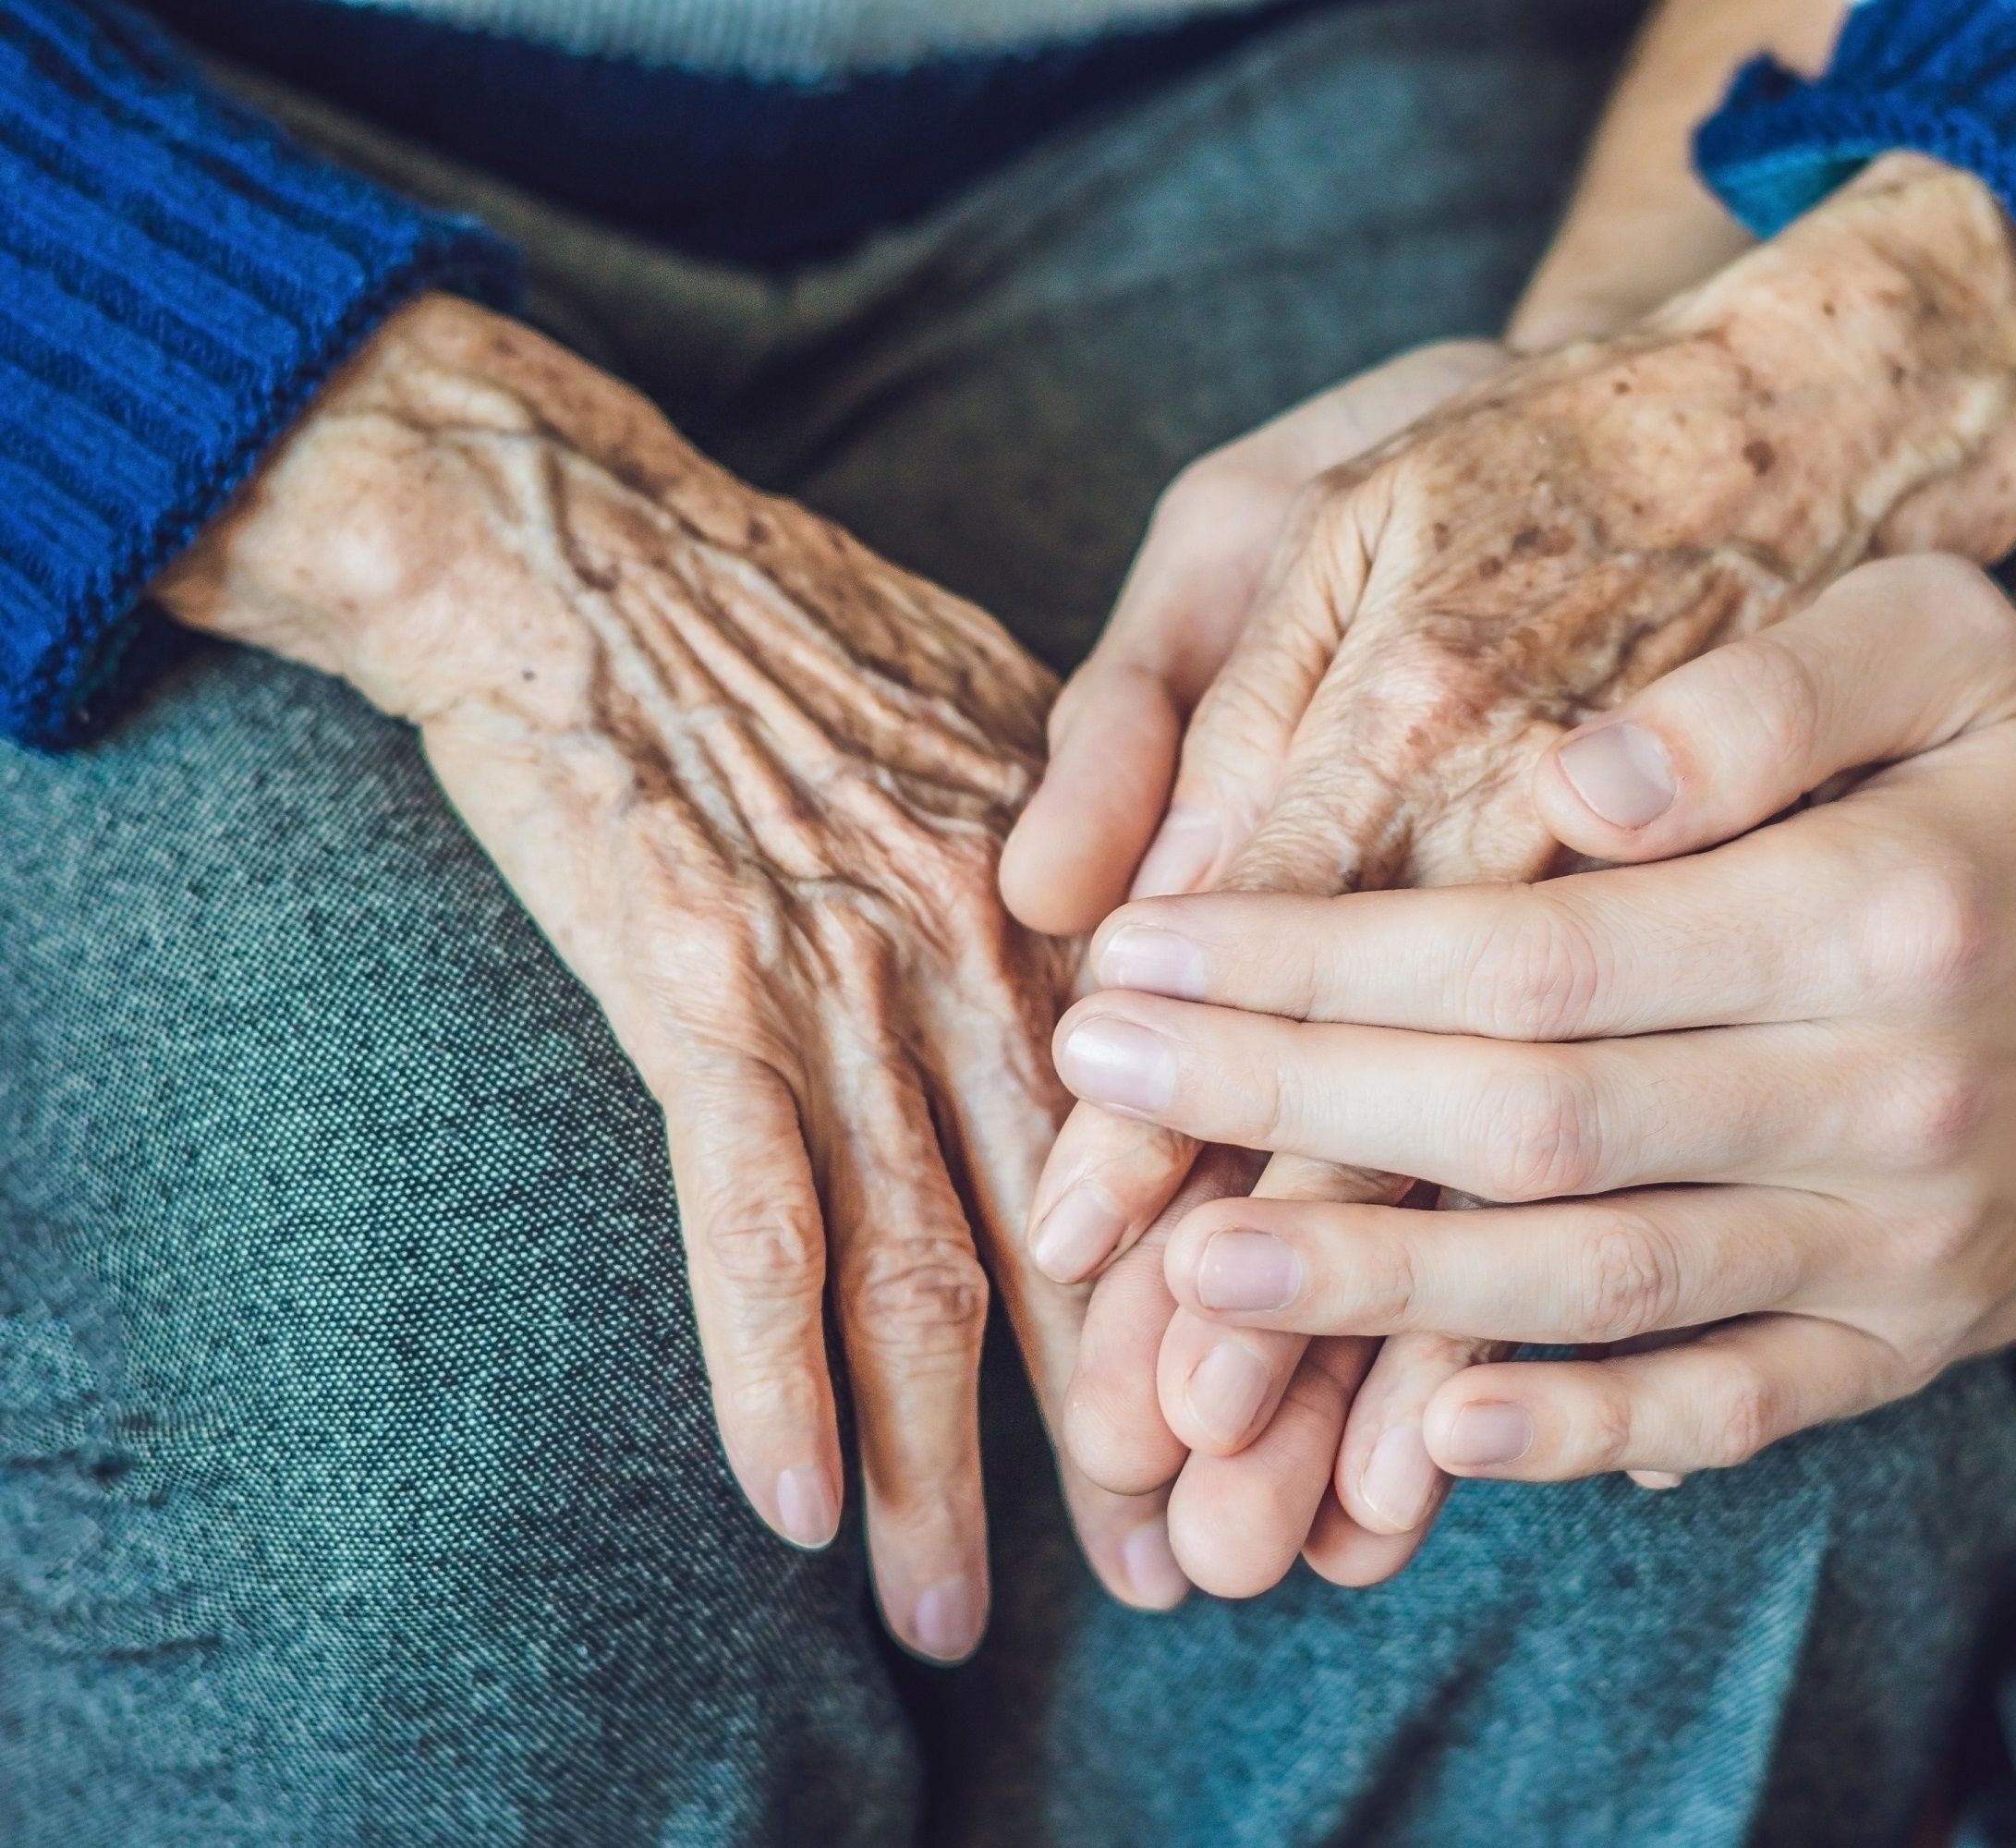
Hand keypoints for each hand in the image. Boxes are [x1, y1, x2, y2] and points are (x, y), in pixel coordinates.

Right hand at [156, 295, 1175, 1657]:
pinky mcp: (702, 989)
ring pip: (931, 1262)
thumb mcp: (1006, 721)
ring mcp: (854, 974)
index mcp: (1092, 891)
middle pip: (1102, 1234)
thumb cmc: (792, 625)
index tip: (1288, 1424)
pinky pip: (751, 1219)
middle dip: (1141, 1420)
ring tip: (971, 1618)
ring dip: (953, 1464)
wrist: (583, 541)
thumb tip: (1167, 984)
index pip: (1205, 1137)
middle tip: (1198, 1570)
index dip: (1249, 1297)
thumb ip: (1099, 868)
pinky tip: (795, 1507)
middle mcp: (1004, 948)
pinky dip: (771, 1376)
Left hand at [1061, 555, 2015, 1483]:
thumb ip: (1752, 693)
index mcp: (1874, 903)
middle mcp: (1887, 1092)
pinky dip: (1576, 1431)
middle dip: (1286, 1111)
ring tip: (1185, 1277)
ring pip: (1598, 1286)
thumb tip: (1561, 785)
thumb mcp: (1945, 639)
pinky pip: (1726, 1409)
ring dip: (1373, 1292)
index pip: (1534, 950)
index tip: (1147, 953)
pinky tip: (1423, 1425)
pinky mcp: (1909, 1342)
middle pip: (1529, 1124)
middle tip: (1100, 1087)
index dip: (1318, 962)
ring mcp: (1901, 1243)